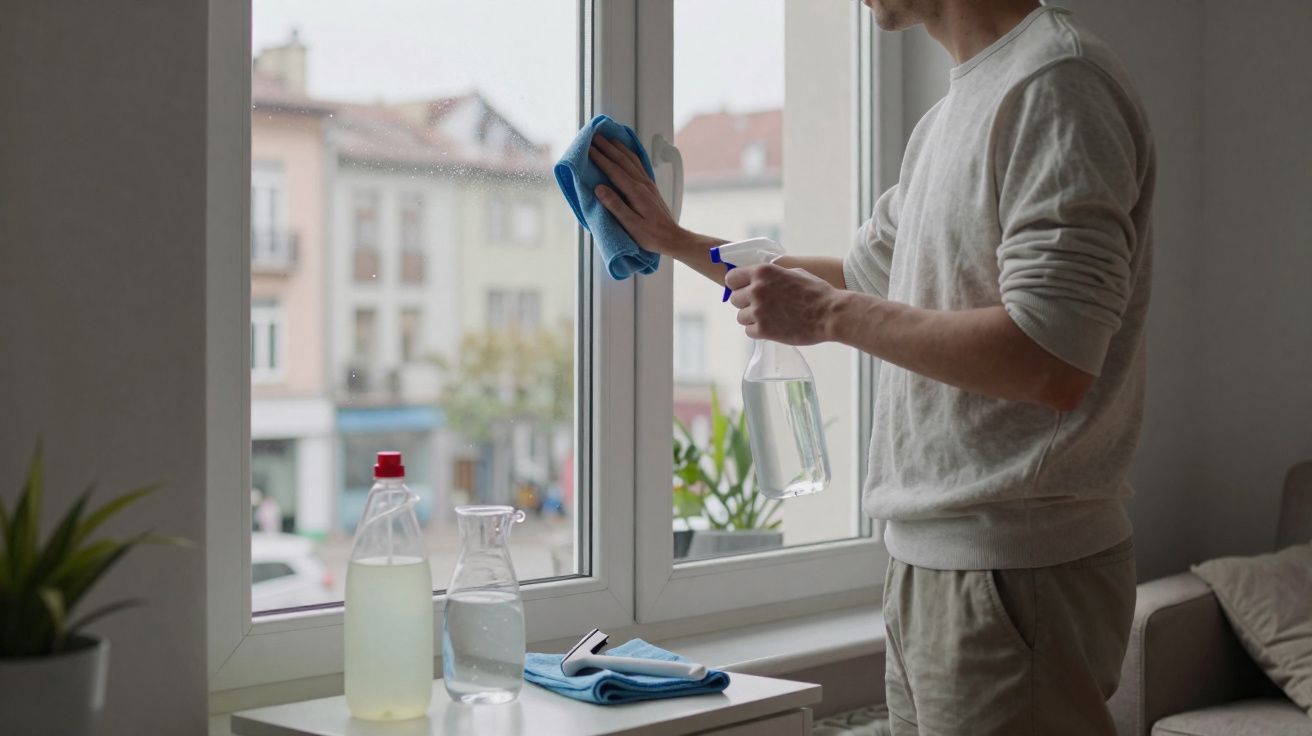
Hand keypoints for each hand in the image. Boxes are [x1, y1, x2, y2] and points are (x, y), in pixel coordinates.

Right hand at [590, 136, 686, 254]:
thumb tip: (599, 188)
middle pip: (623, 160)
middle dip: (608, 147)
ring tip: (609, 139)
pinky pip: (639, 165)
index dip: (601, 159)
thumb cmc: (651, 235)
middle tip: (595, 137)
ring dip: (619, 148)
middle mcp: (642, 184)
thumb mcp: (631, 224)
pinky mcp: (650, 187)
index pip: (614, 171)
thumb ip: (615, 206)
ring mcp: (648, 184)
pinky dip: (630, 155)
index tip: (589, 149)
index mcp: (636, 192)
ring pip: (632, 160)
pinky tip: (627, 152)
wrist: (672, 238)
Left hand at [726, 264, 843, 345]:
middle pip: (735, 299)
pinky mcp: (764, 330)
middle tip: (762, 306)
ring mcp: (759, 311)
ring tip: (769, 318)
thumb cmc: (816, 292)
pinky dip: (758, 331)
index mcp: (762, 272)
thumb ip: (772, 275)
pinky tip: (772, 327)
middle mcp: (756, 290)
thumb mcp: (793, 273)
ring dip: (752, 318)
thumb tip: (759, 279)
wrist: (830, 314)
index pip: (731, 278)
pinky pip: (749, 331)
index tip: (745, 290)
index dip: (738, 285)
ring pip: (740, 317)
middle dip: (746, 303)